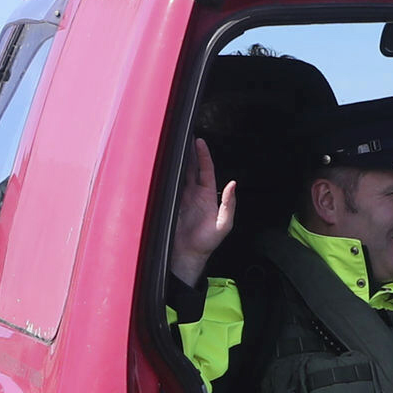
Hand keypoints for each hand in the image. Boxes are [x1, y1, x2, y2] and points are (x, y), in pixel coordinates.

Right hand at [172, 138, 239, 286]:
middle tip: (183, 136)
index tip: (199, 141)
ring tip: (171, 146)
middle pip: (190, 168)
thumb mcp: (224, 224)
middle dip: (187, 152)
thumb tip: (232, 184)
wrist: (187, 256)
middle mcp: (193, 194)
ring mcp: (180, 198)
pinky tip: (160, 166)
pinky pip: (167, 187)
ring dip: (176, 161)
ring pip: (178, 175)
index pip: (205, 170)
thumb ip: (229, 204)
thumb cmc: (207, 242)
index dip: (203, 155)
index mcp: (207, 195)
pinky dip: (164, 176)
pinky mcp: (168, 204)